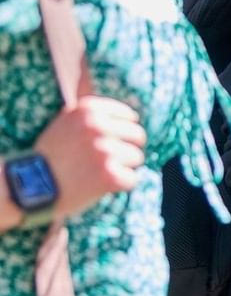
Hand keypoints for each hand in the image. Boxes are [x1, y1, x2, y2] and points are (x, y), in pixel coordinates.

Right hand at [34, 96, 146, 219]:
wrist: (28, 186)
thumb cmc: (51, 155)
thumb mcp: (67, 121)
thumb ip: (94, 113)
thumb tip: (131, 113)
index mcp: (89, 109)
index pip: (130, 117)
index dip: (122, 133)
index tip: (107, 143)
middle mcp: (97, 126)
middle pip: (138, 136)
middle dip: (126, 150)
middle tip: (105, 161)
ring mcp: (104, 150)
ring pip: (137, 158)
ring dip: (123, 168)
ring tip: (98, 173)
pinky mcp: (109, 175)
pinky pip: (132, 179)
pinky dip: (119, 186)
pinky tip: (100, 186)